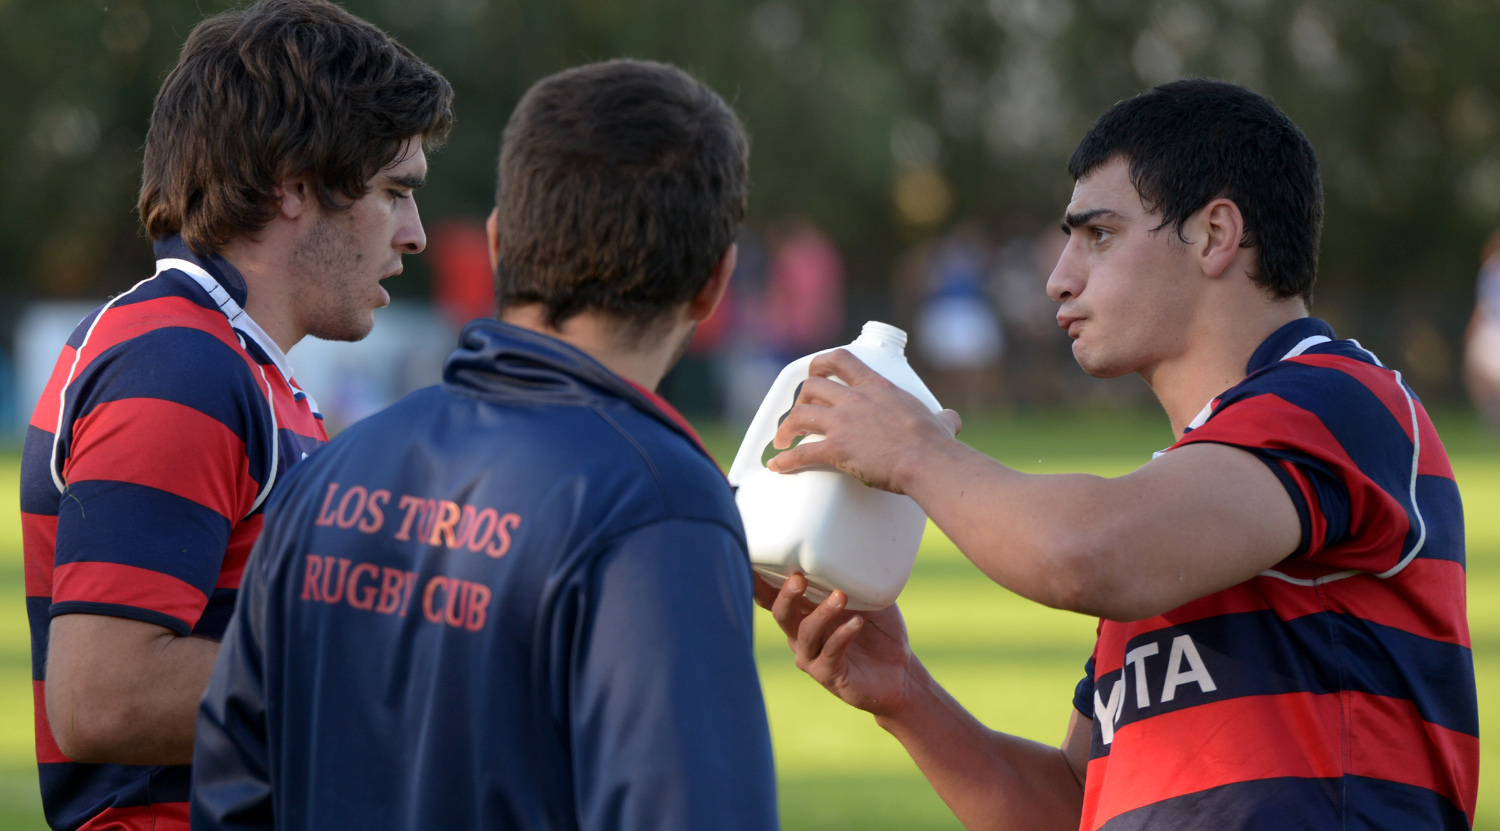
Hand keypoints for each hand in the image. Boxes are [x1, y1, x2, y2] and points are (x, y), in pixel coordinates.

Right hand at [754, 573, 913, 716]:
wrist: (899, 672)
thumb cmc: (879, 631)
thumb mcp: (866, 598)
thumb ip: (851, 578)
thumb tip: (850, 548)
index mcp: (803, 612)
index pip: (774, 596)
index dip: (760, 581)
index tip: (755, 561)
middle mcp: (800, 634)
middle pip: (781, 614)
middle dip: (786, 595)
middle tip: (799, 579)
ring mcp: (811, 656)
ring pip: (805, 633)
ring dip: (821, 613)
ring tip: (841, 597)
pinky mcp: (827, 674)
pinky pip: (829, 653)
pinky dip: (842, 635)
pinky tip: (856, 623)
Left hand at [767, 349, 960, 493]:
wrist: (928, 461)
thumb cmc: (935, 444)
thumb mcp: (940, 421)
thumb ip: (942, 418)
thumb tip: (950, 420)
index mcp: (876, 387)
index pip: (841, 359)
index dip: (821, 363)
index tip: (814, 374)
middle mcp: (854, 400)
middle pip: (812, 387)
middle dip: (799, 400)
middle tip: (798, 415)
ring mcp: (843, 423)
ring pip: (800, 415)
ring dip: (786, 428)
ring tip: (781, 441)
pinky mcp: (836, 448)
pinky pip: (802, 452)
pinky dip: (786, 460)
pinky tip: (777, 467)